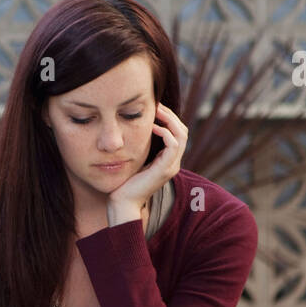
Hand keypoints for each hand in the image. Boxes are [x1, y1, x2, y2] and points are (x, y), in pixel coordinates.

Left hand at [107, 102, 187, 217]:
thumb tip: (135, 129)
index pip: (178, 133)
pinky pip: (173, 145)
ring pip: (181, 135)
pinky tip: (152, 127)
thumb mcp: (135, 160)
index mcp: (168, 161)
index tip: (156, 107)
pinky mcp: (165, 169)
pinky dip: (165, 133)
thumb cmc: (124, 182)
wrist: (122, 203)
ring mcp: (171, 167)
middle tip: (157, 104)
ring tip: (156, 111)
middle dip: (171, 115)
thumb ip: (141, 147)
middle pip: (183, 131)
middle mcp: (173, 163)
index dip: (169, 118)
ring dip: (169, 120)